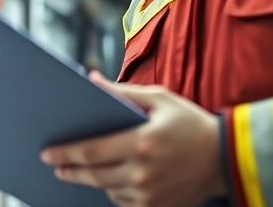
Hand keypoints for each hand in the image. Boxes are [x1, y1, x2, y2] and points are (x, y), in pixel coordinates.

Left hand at [40, 71, 225, 206]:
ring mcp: (150, 194)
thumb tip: (91, 79)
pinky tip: (110, 180)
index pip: (92, 151)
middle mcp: (143, 172)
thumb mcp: (160, 99)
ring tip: (80, 170)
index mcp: (142, 142)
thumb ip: (122, 91)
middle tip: (54, 165)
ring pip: (107, 190)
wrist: (225, 157)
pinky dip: (113, 191)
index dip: (66, 153)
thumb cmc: (190, 123)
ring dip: (91, 180)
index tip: (47, 153)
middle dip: (70, 170)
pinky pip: (124, 202)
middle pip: (94, 175)